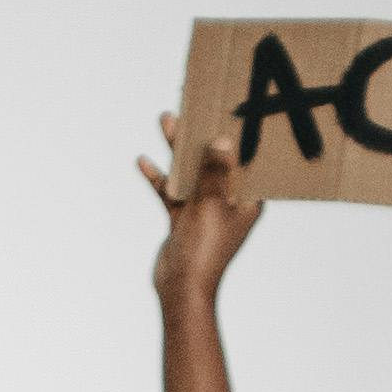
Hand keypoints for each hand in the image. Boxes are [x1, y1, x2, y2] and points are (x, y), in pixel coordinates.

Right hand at [140, 121, 262, 305]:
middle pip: (216, 159)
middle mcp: (229, 201)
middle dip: (203, 132)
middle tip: (193, 102)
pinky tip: (144, 161)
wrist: (181, 289)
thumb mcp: (210, 206)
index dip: (240, 133)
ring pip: (192, 170)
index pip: (247, 159)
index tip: (232, 106)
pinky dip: (160, 177)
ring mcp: (205, 208)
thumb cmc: (204, 251)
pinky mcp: (184, 217)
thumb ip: (214, 173)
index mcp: (247, 200)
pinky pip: (172, 190)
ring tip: (166, 119)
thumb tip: (223, 141)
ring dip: (178, 148)